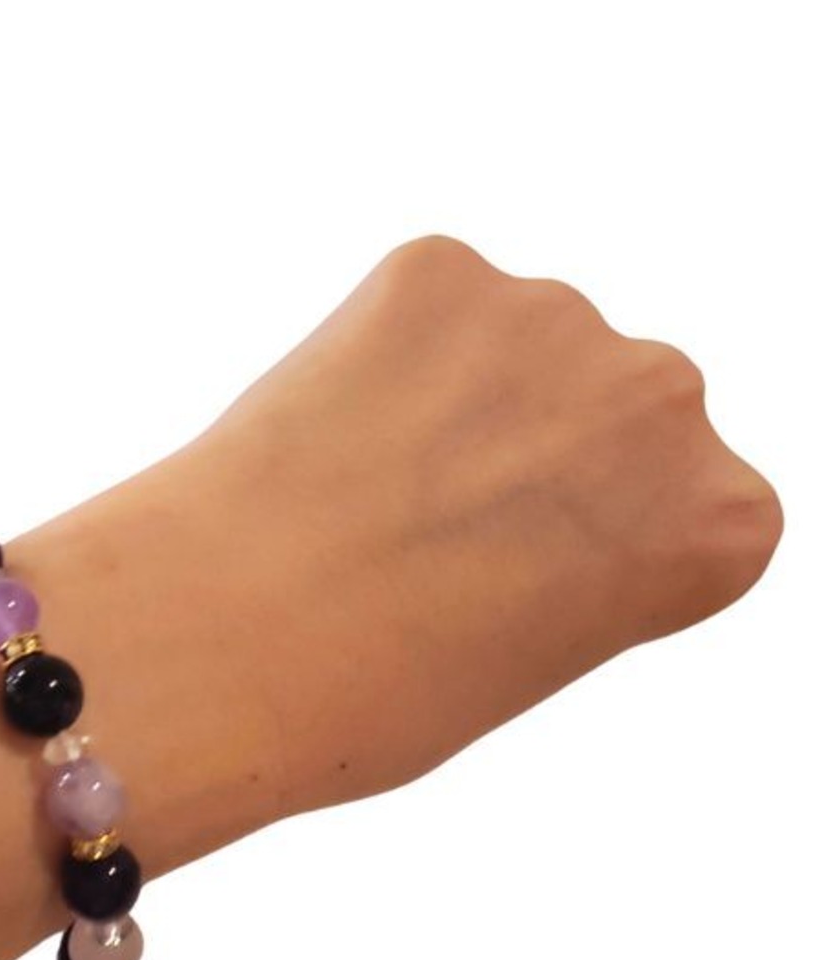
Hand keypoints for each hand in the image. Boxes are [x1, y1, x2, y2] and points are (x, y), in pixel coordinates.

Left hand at [171, 235, 783, 817]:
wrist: (233, 642)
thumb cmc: (374, 692)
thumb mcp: (532, 654)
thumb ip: (580, 553)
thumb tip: (524, 475)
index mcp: (725, 518)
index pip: (686, 500)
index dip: (591, 536)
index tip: (523, 571)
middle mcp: (668, 398)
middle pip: (611, 406)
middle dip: (540, 448)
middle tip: (436, 521)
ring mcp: (555, 316)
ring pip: (516, 344)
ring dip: (458, 393)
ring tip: (368, 482)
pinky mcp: (439, 268)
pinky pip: (424, 302)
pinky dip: (380, 348)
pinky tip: (333, 424)